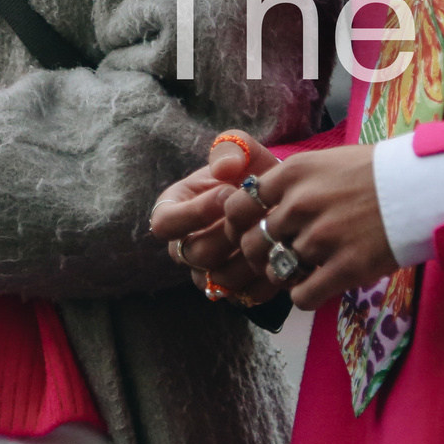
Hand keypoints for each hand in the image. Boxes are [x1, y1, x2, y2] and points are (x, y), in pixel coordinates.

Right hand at [151, 133, 280, 306]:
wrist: (278, 200)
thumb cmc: (252, 173)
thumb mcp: (243, 151)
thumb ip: (231, 148)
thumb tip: (223, 169)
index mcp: (173, 210)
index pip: (163, 224)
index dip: (195, 213)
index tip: (227, 195)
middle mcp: (183, 246)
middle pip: (195, 254)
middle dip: (229, 234)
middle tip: (257, 217)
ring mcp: (206, 272)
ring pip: (220, 278)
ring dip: (248, 257)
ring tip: (271, 234)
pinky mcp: (233, 291)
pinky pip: (243, 295)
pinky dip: (264, 279)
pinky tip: (279, 255)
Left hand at [220, 142, 394, 310]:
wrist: (424, 187)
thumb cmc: (377, 172)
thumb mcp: (326, 162)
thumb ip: (292, 182)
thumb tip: (261, 200)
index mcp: (292, 174)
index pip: (238, 206)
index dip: (239, 225)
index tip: (252, 231)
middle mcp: (300, 205)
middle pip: (253, 244)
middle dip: (260, 256)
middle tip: (277, 257)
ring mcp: (321, 238)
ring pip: (276, 272)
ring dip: (286, 276)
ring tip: (306, 270)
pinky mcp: (344, 268)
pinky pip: (302, 296)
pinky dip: (305, 296)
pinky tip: (319, 286)